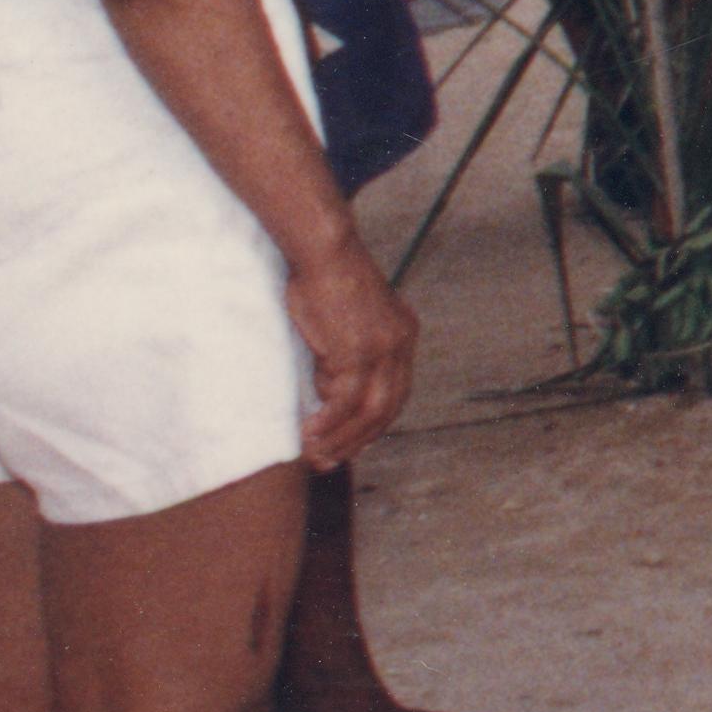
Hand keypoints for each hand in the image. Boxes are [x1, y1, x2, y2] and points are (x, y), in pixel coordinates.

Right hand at [282, 233, 417, 466]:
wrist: (324, 250)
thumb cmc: (323, 279)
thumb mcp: (345, 319)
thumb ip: (346, 350)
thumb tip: (327, 386)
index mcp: (403, 335)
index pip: (396, 392)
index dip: (375, 422)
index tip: (352, 443)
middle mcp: (401, 344)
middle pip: (387, 408)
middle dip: (358, 440)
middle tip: (330, 461)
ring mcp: (383, 349)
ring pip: (368, 410)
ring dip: (341, 438)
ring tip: (314, 455)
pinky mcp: (359, 350)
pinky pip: (345, 399)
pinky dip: (328, 421)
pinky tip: (309, 434)